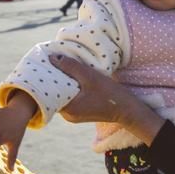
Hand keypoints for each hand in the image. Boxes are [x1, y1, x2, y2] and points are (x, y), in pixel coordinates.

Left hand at [50, 54, 164, 145]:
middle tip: (54, 61)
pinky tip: (74, 76)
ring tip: (64, 66)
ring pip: (63, 94)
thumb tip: (52, 58)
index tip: (46, 63)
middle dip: (55, 78)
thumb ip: (71, 67)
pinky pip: (70, 97)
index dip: (47, 77)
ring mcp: (73, 115)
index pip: (49, 91)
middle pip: (55, 93)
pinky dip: (71, 87)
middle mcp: (68, 115)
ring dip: (64, 81)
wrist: (127, 110)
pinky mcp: (80, 112)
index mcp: (68, 109)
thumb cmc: (110, 93)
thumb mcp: (90, 76)